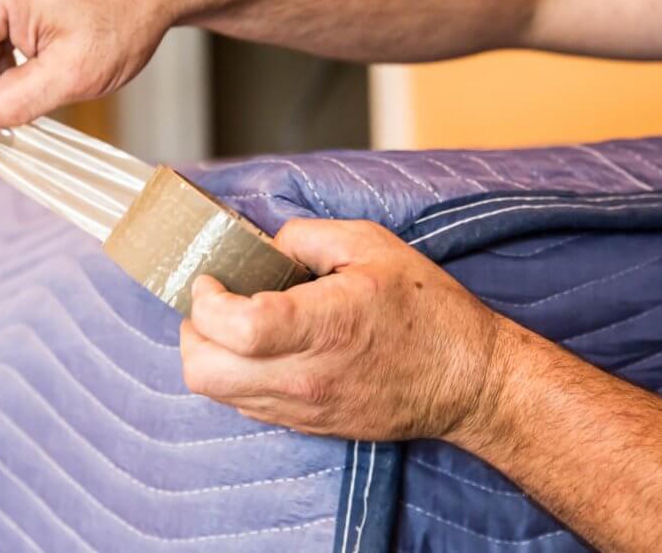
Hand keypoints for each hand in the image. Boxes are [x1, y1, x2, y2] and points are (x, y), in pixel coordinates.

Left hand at [180, 218, 507, 441]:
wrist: (468, 383)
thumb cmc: (428, 311)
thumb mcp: (371, 245)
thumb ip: (305, 237)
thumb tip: (264, 248)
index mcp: (323, 326)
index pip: (234, 327)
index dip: (206, 301)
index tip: (211, 280)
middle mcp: (304, 376)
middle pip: (205, 371)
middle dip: (193, 332)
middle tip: (211, 303)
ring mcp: (303, 408)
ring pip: (217, 395)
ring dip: (209, 355)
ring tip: (232, 324)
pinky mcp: (306, 425)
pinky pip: (244, 406)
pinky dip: (234, 376)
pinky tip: (260, 350)